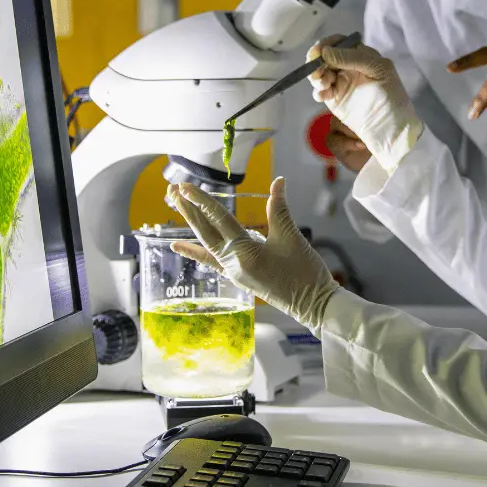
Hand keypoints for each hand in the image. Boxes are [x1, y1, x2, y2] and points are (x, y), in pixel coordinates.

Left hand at [168, 178, 338, 330]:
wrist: (313, 305)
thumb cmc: (305, 272)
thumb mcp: (292, 237)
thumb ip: (279, 209)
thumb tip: (278, 182)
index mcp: (245, 252)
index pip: (219, 220)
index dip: (202, 200)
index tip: (185, 187)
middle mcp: (233, 263)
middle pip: (205, 232)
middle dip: (189, 211)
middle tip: (173, 191)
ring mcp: (234, 272)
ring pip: (206, 244)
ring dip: (192, 225)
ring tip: (176, 208)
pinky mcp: (238, 276)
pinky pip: (212, 261)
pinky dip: (196, 252)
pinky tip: (179, 246)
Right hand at [307, 35, 423, 174]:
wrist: (392, 130)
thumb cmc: (392, 98)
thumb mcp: (378, 71)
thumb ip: (353, 58)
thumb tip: (325, 51)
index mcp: (362, 55)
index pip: (340, 42)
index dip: (327, 44)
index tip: (318, 52)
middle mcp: (349, 66)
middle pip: (325, 56)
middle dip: (317, 61)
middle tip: (316, 71)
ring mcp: (341, 82)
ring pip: (320, 73)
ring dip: (316, 76)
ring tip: (323, 84)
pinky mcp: (335, 99)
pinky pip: (321, 91)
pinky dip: (318, 91)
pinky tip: (323, 96)